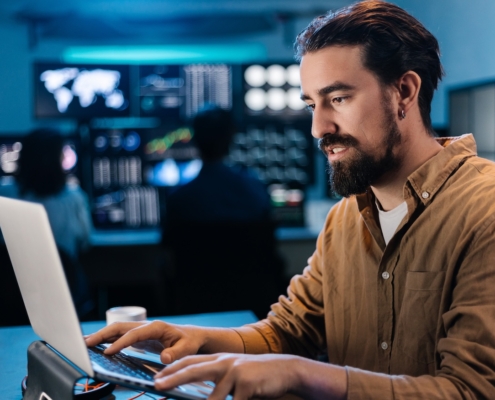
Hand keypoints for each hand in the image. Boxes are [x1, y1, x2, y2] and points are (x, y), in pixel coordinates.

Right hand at [84, 320, 207, 363]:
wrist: (191, 337)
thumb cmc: (189, 342)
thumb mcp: (187, 348)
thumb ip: (176, 353)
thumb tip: (164, 358)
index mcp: (156, 327)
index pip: (134, 334)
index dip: (120, 343)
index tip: (108, 352)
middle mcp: (146, 326)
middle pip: (120, 327)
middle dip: (102, 334)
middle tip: (85, 343)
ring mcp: (140, 330)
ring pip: (117, 330)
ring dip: (101, 336)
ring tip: (84, 343)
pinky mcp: (138, 337)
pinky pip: (119, 336)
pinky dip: (106, 340)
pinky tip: (96, 346)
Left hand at [154, 353, 302, 399]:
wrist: (284, 370)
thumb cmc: (256, 376)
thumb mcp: (234, 375)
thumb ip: (216, 382)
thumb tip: (198, 397)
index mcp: (219, 359)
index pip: (190, 361)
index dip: (172, 369)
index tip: (157, 378)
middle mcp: (224, 362)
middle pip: (193, 370)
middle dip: (173, 378)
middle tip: (157, 386)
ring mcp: (235, 372)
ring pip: (214, 398)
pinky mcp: (247, 384)